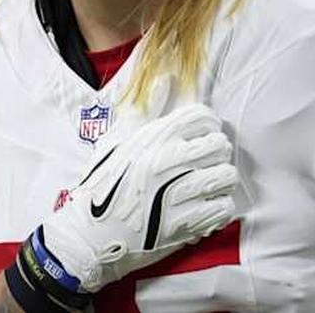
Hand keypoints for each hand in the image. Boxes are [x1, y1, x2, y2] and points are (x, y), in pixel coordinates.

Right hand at [14, 104, 247, 305]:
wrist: (88, 235)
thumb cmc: (103, 184)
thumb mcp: (117, 141)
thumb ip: (146, 109)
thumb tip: (167, 79)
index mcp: (152, 138)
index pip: (202, 117)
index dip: (209, 124)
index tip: (203, 134)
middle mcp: (166, 162)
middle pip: (219, 145)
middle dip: (218, 152)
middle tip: (208, 160)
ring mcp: (175, 194)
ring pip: (225, 177)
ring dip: (221, 180)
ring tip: (209, 183)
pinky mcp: (182, 224)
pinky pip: (222, 208)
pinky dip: (219, 207)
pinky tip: (206, 205)